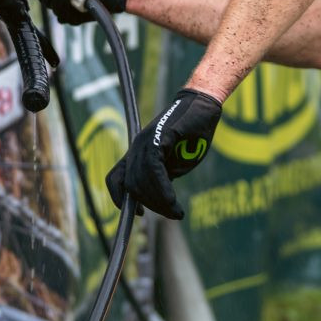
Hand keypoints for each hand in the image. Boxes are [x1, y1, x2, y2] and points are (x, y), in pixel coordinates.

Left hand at [108, 89, 222, 219]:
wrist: (204, 107)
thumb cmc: (193, 135)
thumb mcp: (175, 163)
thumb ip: (163, 178)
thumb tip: (157, 198)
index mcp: (137, 153)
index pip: (116, 179)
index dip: (121, 199)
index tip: (138, 213)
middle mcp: (136, 147)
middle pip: (131, 184)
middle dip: (150, 204)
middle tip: (171, 213)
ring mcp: (145, 141)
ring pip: (141, 180)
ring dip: (159, 202)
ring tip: (176, 212)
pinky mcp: (157, 138)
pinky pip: (154, 170)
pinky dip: (162, 190)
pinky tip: (172, 201)